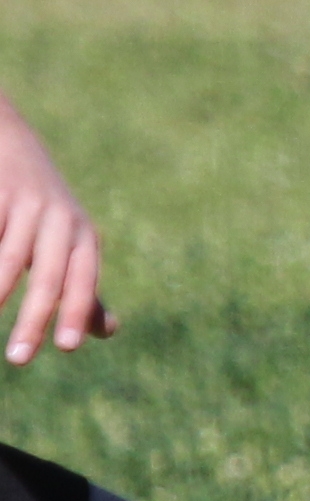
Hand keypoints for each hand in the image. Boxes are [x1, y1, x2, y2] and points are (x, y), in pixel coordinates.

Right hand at [0, 107, 109, 364]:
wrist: (9, 140)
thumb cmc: (44, 209)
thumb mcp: (72, 242)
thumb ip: (85, 287)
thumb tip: (108, 331)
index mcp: (82, 235)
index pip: (84, 279)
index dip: (76, 311)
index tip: (66, 348)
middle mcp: (58, 219)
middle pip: (47, 276)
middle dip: (34, 319)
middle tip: (19, 361)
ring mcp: (24, 204)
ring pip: (9, 258)